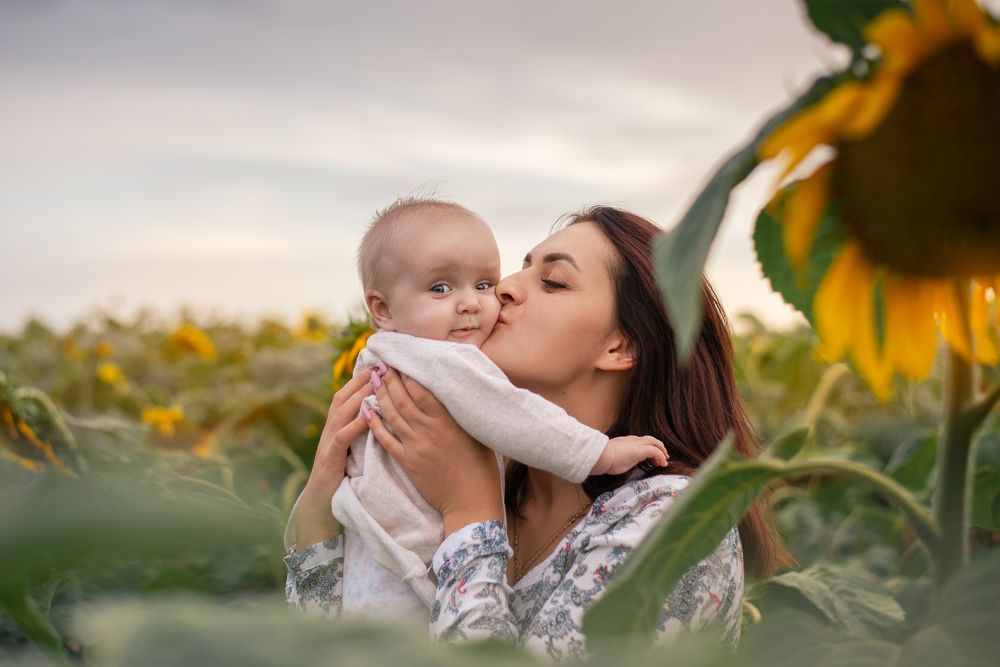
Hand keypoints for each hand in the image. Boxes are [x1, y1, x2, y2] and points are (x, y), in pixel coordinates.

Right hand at [293, 368, 373, 547]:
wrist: (320, 504)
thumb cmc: (340, 476)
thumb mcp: (352, 449)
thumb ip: (360, 430)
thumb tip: (379, 411)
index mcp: (336, 426)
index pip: (347, 396)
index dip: (361, 379)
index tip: (379, 364)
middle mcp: (330, 429)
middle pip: (343, 397)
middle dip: (360, 380)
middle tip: (379, 364)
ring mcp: (327, 442)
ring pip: (341, 412)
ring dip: (358, 396)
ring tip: (375, 382)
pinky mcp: (329, 459)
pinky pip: (341, 437)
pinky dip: (354, 425)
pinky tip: (366, 416)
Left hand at [365, 368, 503, 535]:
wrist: (471, 502)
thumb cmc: (481, 468)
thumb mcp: (478, 435)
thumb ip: (463, 414)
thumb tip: (456, 393)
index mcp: (449, 421)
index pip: (423, 391)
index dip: (409, 375)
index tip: (401, 361)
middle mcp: (430, 430)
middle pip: (404, 399)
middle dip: (391, 379)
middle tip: (381, 364)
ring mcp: (417, 447)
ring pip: (393, 416)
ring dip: (381, 396)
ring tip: (373, 380)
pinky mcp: (408, 463)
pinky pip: (387, 440)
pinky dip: (376, 425)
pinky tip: (367, 411)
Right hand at [590, 435, 667, 474]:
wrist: (601, 456)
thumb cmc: (603, 460)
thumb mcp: (614, 458)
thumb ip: (620, 458)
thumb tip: (620, 463)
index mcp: (625, 441)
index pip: (639, 441)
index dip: (647, 447)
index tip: (650, 456)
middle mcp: (632, 440)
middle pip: (649, 439)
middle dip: (658, 446)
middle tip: (663, 456)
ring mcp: (636, 444)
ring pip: (654, 442)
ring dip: (661, 451)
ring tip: (664, 460)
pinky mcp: (640, 450)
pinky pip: (655, 451)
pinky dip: (661, 456)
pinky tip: (662, 463)